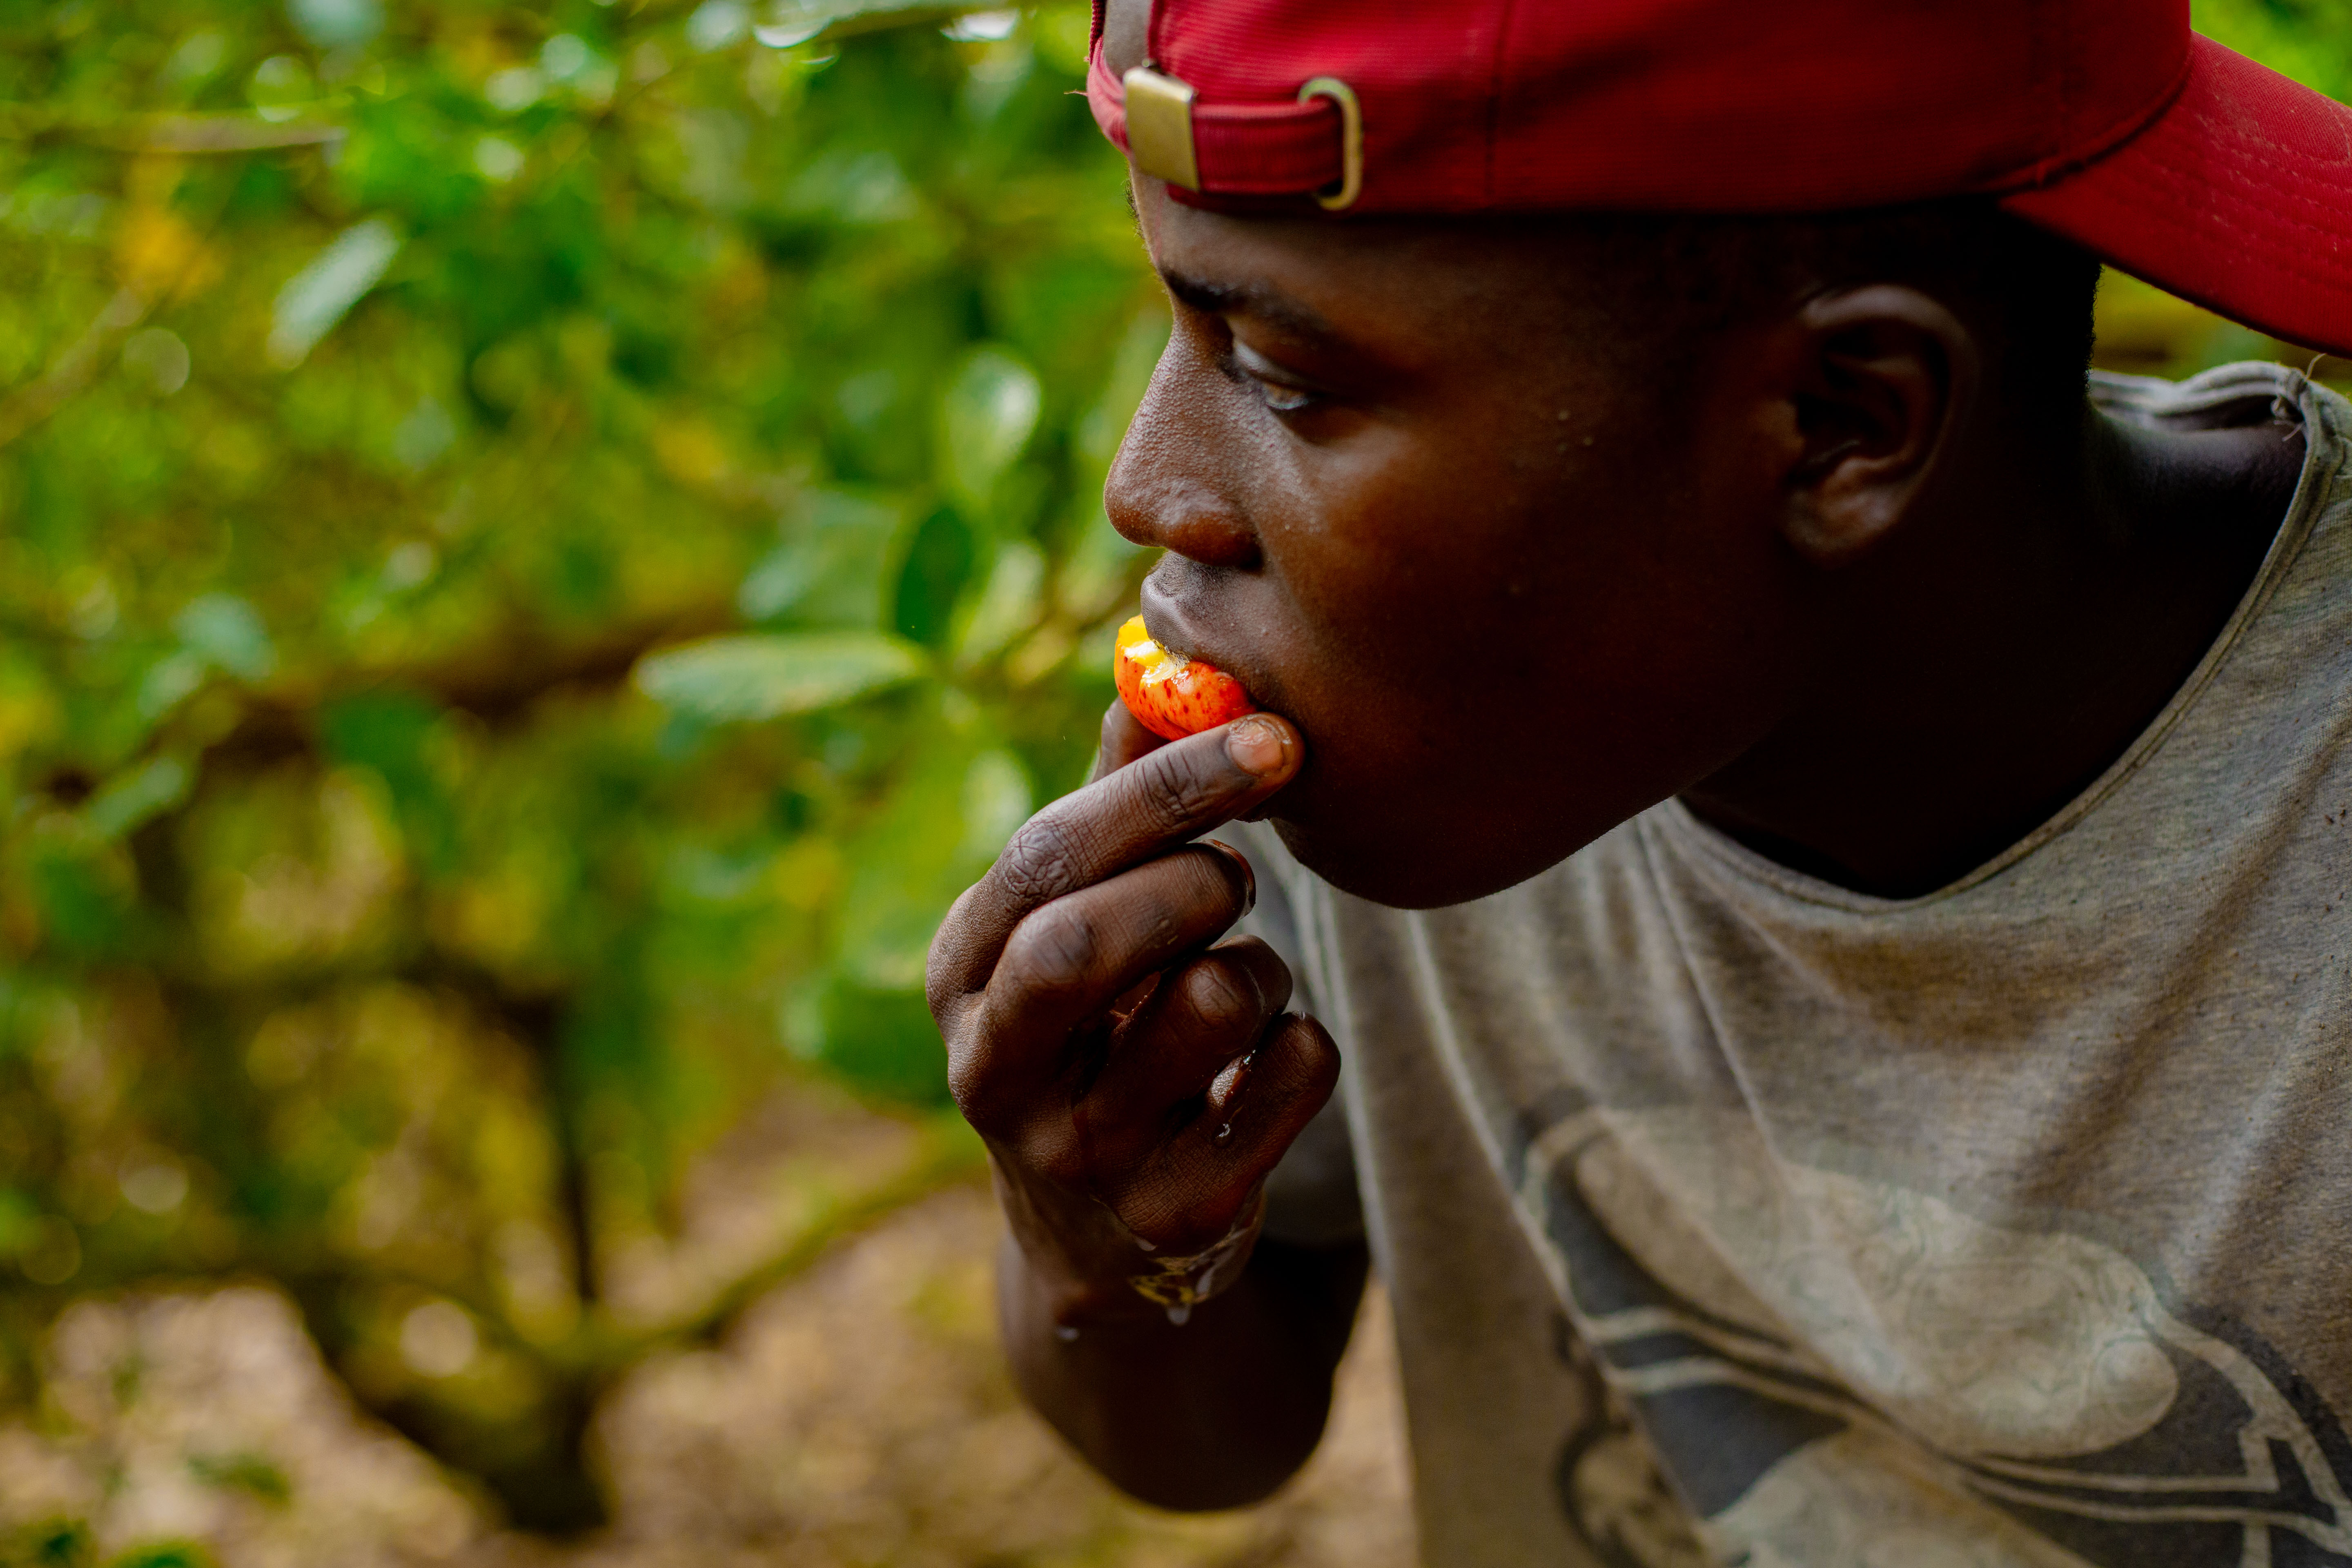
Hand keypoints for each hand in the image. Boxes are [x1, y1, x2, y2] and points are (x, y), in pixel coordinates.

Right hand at [926, 702, 1339, 1323]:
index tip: (1272, 735)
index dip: (1166, 788)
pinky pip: (1295, 1075)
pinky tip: (1261, 1065)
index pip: (1047, 858)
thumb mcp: (1074, 927)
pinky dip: (1305, 1046)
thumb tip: (1152, 666)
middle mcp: (995, 1072)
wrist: (1102, 1246)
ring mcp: (1082, 1157)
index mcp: (960, 976)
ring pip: (1211, 1001)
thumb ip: (1108, 808)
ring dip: (1259, 967)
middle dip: (1195, 882)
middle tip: (1238, 878)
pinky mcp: (1178, 1217)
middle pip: (1088, 940)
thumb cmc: (1097, 1032)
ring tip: (1236, 987)